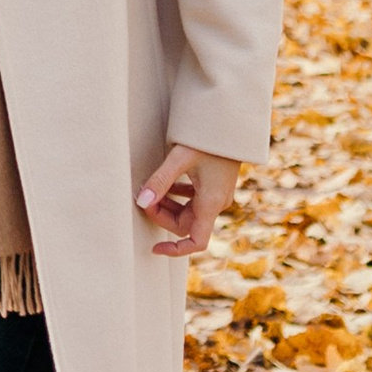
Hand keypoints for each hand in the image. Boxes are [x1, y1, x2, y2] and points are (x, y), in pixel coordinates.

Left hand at [137, 142, 240, 257]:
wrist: (231, 120)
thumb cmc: (207, 138)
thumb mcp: (180, 158)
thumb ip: (160, 181)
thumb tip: (141, 201)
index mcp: (212, 202)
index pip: (197, 242)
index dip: (176, 250)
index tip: (155, 248)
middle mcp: (217, 202)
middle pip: (187, 224)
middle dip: (163, 216)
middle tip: (144, 199)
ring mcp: (218, 194)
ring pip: (189, 211)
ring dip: (169, 205)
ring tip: (150, 190)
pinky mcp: (216, 184)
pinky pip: (194, 199)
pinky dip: (178, 195)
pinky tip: (166, 184)